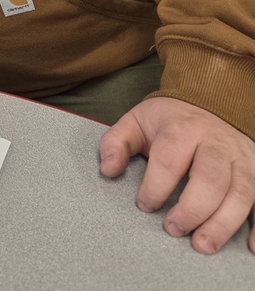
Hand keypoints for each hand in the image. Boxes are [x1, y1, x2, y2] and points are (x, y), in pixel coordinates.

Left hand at [99, 97, 254, 253]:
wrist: (209, 102)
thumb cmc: (169, 120)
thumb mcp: (137, 120)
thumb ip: (116, 142)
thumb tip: (107, 170)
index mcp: (183, 128)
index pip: (170, 159)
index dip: (155, 186)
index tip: (144, 204)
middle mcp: (217, 143)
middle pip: (211, 178)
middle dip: (192, 209)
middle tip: (173, 229)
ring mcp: (242, 159)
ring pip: (241, 193)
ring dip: (223, 223)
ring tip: (202, 244)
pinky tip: (251, 246)